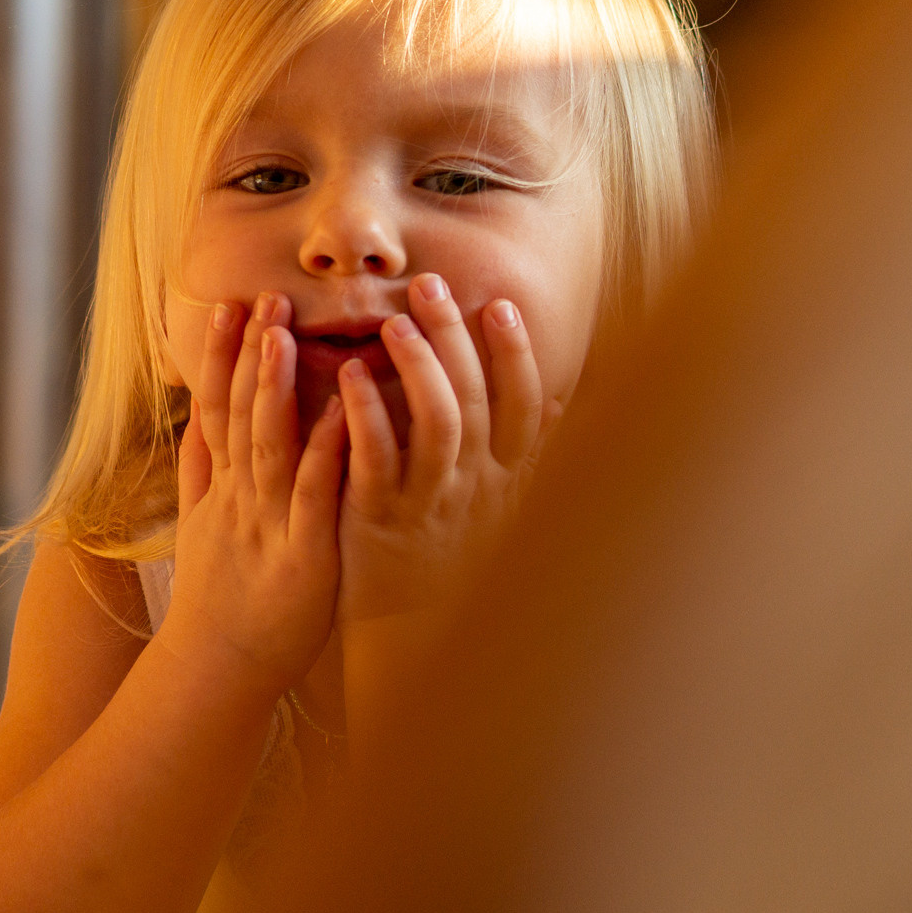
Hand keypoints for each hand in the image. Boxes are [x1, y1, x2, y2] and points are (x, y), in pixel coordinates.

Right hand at [165, 293, 346, 694]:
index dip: (220, 357)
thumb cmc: (221, 597)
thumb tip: (197, 416)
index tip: (228, 306)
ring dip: (274, 387)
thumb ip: (203, 469)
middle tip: (264, 296)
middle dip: (249, 353)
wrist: (218, 670)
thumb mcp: (202, 525)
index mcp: (221, 487)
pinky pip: (314, 494)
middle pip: (239, 413)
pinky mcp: (301, 555)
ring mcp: (267, 523)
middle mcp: (239, 497)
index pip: (216, 408)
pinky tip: (337, 413)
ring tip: (283, 333)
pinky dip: (324, 452)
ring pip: (268, 443)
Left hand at [336, 273, 558, 619]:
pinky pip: (377, 459)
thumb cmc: (448, 548)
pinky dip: (365, 414)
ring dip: (419, 367)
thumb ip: (525, 451)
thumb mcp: (497, 502)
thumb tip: (563, 400)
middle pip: (476, 401)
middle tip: (430, 286)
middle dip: (455, 338)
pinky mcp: (379, 518)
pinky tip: (348, 376)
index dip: (515, 355)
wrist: (402, 626)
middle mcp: (475, 486)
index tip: (500, 306)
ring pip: (437, 424)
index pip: (522, 405)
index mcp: (505, 476)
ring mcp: (430, 503)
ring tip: (396, 322)